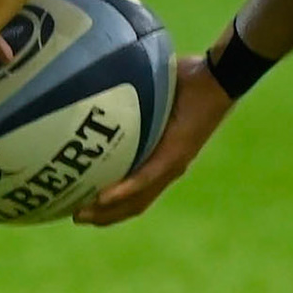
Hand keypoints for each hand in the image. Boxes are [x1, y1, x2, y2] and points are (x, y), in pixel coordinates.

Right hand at [76, 55, 233, 226]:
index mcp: (163, 156)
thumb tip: (105, 79)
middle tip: (74, 215)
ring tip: (81, 213)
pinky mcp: (175, 156)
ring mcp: (172, 164)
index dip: (111, 202)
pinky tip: (101, 197)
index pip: (136, 189)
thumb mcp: (154, 93)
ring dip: (108, 210)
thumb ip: (133, 96)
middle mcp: (167, 167)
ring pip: (137, 198)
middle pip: (133, 203)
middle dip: (103, 214)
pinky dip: (124, 190)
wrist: (218, 77)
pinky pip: (146, 177)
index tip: (82, 202)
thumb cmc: (190, 79)